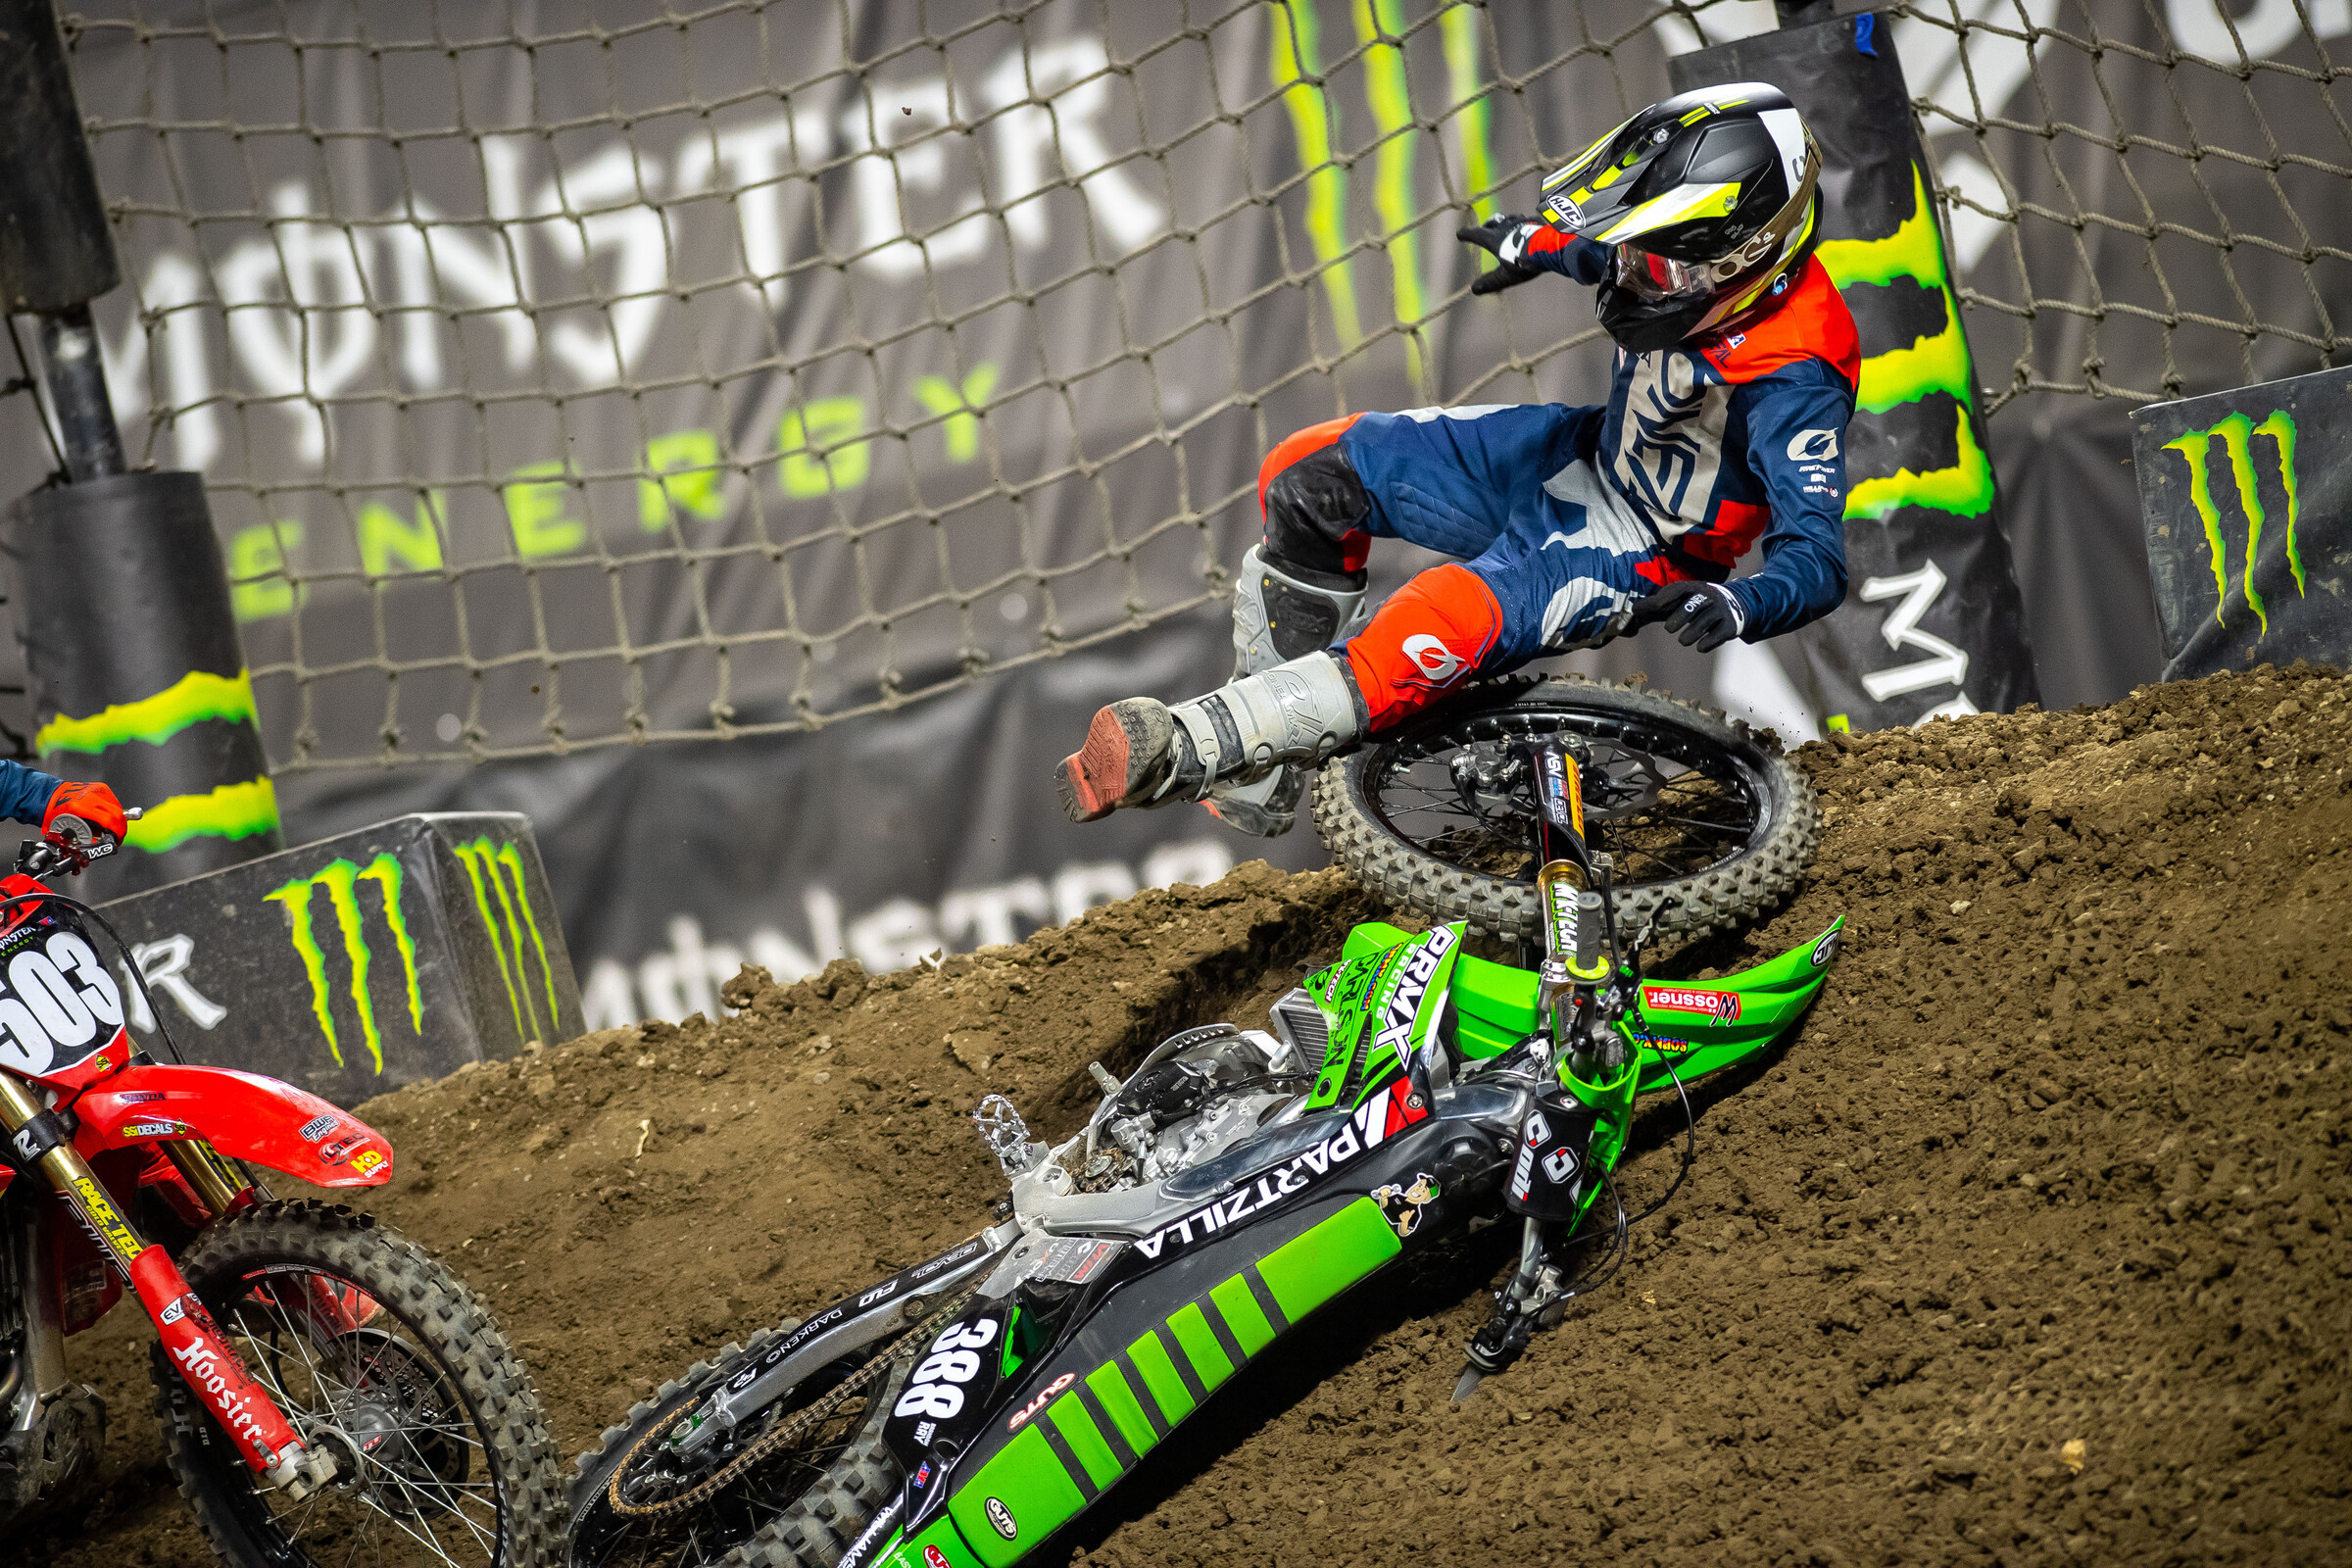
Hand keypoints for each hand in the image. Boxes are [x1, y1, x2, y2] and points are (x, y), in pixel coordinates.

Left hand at [43, 780, 127, 862]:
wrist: (50, 796)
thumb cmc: (54, 814)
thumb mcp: (67, 830)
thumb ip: (85, 838)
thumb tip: (100, 847)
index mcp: (79, 808)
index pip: (109, 821)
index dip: (116, 833)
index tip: (115, 841)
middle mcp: (90, 797)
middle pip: (117, 815)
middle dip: (120, 829)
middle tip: (116, 837)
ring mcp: (97, 790)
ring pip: (118, 809)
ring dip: (117, 821)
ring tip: (109, 828)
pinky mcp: (101, 788)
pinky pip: (113, 803)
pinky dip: (112, 812)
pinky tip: (105, 817)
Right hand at [1456, 213, 1545, 295]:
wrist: (1548, 247)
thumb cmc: (1524, 262)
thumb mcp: (1505, 276)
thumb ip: (1490, 282)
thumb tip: (1474, 289)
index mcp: (1494, 239)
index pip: (1475, 234)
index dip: (1466, 234)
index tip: (1460, 234)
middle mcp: (1504, 226)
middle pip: (1491, 222)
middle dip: (1485, 226)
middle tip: (1483, 229)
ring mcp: (1520, 222)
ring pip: (1507, 218)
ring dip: (1503, 223)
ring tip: (1504, 227)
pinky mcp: (1533, 221)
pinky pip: (1524, 219)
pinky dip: (1520, 223)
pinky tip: (1525, 227)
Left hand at [1627, 583, 1746, 652]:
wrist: (1734, 604)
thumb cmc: (1694, 604)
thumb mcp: (1677, 601)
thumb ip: (1655, 606)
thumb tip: (1632, 611)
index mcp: (1692, 588)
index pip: (1677, 590)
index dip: (1663, 599)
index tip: (1653, 608)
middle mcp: (1707, 596)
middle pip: (1693, 604)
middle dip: (1680, 616)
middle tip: (1669, 628)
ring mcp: (1720, 610)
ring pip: (1706, 621)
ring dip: (1692, 633)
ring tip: (1683, 641)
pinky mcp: (1730, 625)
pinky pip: (1718, 634)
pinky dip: (1708, 643)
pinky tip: (1700, 647)